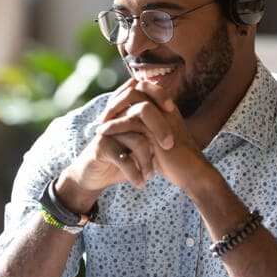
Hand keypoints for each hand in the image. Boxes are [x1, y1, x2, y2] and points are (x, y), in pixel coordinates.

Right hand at [55, 79, 173, 211]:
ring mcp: (109, 131)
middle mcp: (118, 118)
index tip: (172, 109)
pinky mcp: (101, 147)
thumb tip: (180, 129)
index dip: (159, 95)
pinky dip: (135, 173)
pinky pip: (124, 158)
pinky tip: (140, 183)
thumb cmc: (123, 158)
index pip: (144, 92)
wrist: (95, 175)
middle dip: (160, 130)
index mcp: (127, 113)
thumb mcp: (140, 146)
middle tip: (169, 147)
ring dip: (147, 161)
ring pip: (138, 140)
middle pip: (142, 113)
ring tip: (151, 177)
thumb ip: (154, 134)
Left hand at [98, 80, 209, 190]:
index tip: (111, 108)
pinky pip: (131, 120)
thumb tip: (129, 123)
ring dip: (113, 109)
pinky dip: (114, 125)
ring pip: (133, 100)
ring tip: (100, 124)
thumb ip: (147, 128)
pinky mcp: (157, 130)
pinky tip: (103, 132)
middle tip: (104, 115)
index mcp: (167, 106)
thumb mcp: (159, 139)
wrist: (191, 173)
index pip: (143, 86)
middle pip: (137, 87)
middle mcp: (165, 107)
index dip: (124, 94)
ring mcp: (162, 116)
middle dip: (117, 99)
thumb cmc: (176, 159)